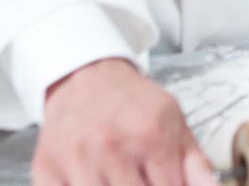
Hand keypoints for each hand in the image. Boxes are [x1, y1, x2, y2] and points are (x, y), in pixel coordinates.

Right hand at [33, 58, 215, 185]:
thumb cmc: (132, 102)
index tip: (169, 185)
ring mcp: (78, 162)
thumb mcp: (173, 119)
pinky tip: (96, 180)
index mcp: (152, 135)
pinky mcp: (48, 173)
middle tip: (143, 180)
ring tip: (123, 179)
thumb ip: (194, 160)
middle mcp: (114, 148)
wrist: (86, 78)